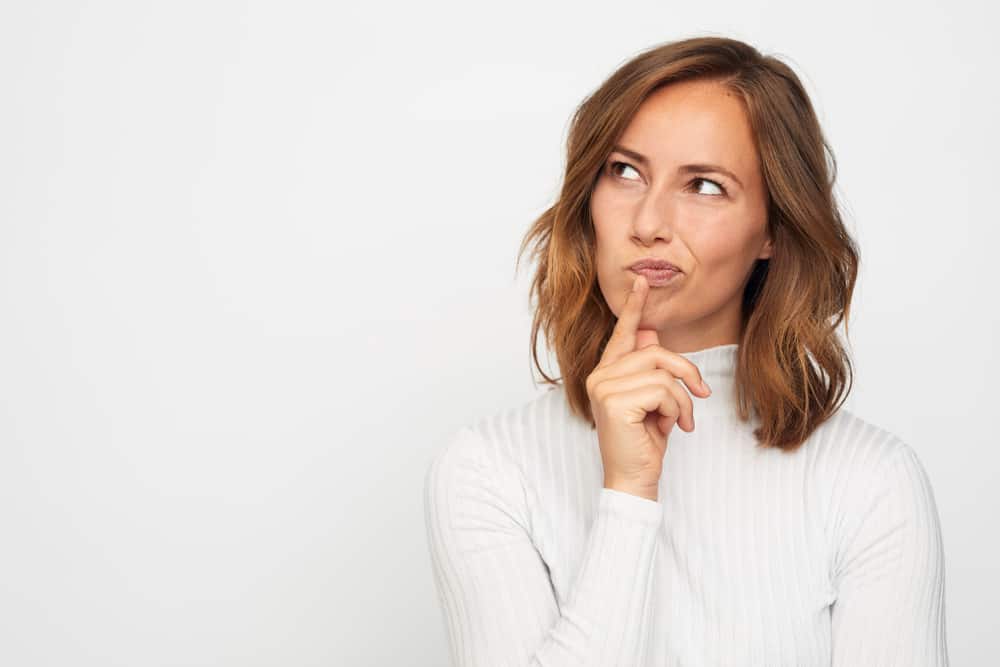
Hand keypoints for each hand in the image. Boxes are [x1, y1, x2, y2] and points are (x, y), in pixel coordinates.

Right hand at [586, 274, 712, 500]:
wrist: (634, 480)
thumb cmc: (644, 443)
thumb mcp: (654, 402)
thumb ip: (650, 369)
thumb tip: (650, 333)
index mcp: (607, 373)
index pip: (622, 334)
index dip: (635, 308)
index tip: (643, 282)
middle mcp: (600, 376)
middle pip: (656, 352)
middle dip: (687, 373)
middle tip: (701, 396)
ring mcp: (604, 387)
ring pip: (663, 372)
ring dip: (683, 400)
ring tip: (681, 423)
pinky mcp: (615, 401)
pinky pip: (663, 391)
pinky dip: (678, 411)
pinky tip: (672, 429)